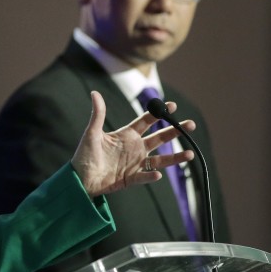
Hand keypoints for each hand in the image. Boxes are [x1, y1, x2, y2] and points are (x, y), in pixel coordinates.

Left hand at [71, 91, 194, 196]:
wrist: (79, 178)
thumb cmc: (84, 154)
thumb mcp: (92, 133)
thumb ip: (98, 114)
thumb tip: (94, 93)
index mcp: (126, 135)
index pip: (146, 122)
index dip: (159, 113)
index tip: (172, 104)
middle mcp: (134, 148)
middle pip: (159, 138)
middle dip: (174, 131)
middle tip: (190, 124)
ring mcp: (134, 164)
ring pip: (160, 160)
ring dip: (174, 157)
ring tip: (191, 153)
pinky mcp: (131, 178)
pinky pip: (144, 177)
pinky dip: (151, 175)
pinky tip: (157, 174)